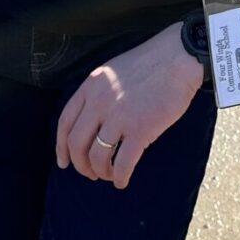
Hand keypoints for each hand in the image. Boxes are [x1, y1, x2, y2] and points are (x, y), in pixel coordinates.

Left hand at [54, 24, 202, 188]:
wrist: (178, 58)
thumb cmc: (151, 64)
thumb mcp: (112, 72)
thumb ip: (98, 93)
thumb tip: (92, 121)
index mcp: (90, 87)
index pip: (65, 122)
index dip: (61, 147)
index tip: (64, 162)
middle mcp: (99, 102)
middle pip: (77, 144)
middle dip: (81, 165)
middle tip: (90, 173)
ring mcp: (119, 117)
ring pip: (98, 157)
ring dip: (101, 172)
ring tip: (110, 175)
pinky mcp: (140, 130)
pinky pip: (123, 163)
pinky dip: (120, 177)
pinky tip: (123, 181)